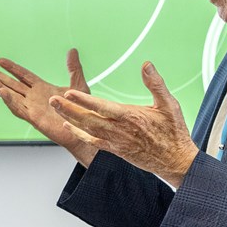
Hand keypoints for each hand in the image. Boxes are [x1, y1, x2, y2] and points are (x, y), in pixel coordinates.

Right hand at [0, 49, 97, 165]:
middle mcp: (34, 97)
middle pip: (13, 84)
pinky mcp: (34, 118)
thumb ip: (74, 68)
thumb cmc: (82, 110)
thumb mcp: (78, 85)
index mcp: (42, 88)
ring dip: (0, 88)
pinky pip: (19, 108)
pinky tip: (2, 92)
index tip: (0, 60)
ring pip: (12, 96)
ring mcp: (33, 107)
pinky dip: (9, 100)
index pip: (23, 76)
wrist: (85, 129)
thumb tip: (72, 50)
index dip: (12, 68)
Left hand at [51, 61, 199, 186]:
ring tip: (55, 107)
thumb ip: (156, 84)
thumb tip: (146, 64)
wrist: (175, 161)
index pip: (102, 107)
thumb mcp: (170, 105)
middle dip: (68, 108)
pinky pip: (92, 141)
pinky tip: (67, 125)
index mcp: (131, 117)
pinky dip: (79, 133)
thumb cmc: (174, 132)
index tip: (69, 92)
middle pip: (88, 118)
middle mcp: (119, 130)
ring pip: (87, 129)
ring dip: (69, 118)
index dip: (84, 100)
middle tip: (52, 99)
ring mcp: (115, 141)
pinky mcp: (114, 149)